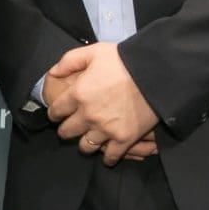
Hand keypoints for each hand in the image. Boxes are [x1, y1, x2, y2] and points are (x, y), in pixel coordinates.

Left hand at [44, 43, 159, 165]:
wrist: (156, 73)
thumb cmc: (124, 60)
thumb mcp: (93, 52)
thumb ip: (69, 61)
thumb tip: (52, 73)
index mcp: (78, 94)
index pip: (56, 111)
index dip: (55, 113)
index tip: (58, 114)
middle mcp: (88, 115)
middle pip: (67, 132)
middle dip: (66, 129)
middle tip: (72, 126)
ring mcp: (106, 130)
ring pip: (85, 147)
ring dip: (85, 144)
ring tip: (89, 139)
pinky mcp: (124, 139)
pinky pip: (110, 156)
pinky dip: (108, 157)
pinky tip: (107, 154)